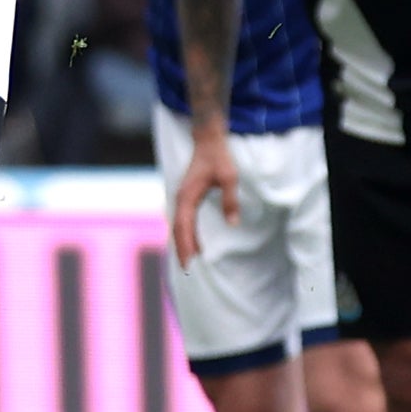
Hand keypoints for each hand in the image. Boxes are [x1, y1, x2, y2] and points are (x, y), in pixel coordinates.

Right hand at [169, 126, 240, 267]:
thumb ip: (230, 200)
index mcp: (187, 196)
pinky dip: (186, 234)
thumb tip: (233, 223)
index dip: (186, 246)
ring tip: (190, 262)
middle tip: (188, 270)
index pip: (184, 227)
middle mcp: (180, 199)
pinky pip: (183, 221)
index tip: (189, 263)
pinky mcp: (186, 198)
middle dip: (182, 250)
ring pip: (178, 226)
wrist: (207, 141)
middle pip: (177, 230)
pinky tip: (194, 244)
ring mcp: (182, 198)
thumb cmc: (218, 157)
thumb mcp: (229, 177)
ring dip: (183, 243)